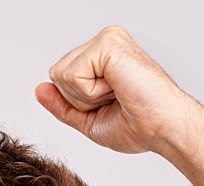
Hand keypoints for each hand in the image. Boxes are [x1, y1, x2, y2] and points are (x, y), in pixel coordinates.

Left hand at [35, 26, 197, 156]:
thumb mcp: (89, 119)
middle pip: (57, 75)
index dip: (78, 103)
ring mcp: (107, 39)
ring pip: (61, 74)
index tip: (111, 105)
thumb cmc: (139, 125)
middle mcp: (104, 42)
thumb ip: (63, 105)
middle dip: (79, 100)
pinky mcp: (108, 42)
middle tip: (115, 101)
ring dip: (86, 97)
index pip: (61, 78)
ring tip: (117, 94)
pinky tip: (117, 88)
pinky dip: (91, 93)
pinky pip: (72, 75)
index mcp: (102, 56)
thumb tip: (39, 90)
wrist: (164, 129)